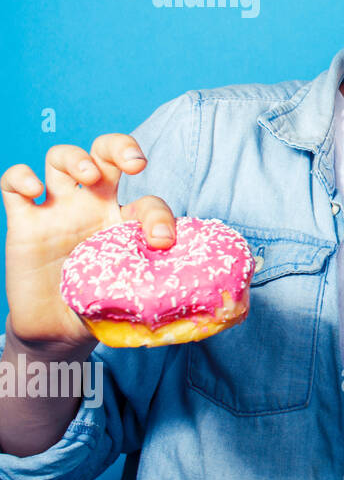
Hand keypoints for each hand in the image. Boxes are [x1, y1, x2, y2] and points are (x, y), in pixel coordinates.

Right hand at [1, 134, 177, 359]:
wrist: (57, 333)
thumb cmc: (100, 307)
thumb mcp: (132, 294)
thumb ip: (155, 283)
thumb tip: (190, 288)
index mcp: (125, 222)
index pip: (148, 202)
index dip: (160, 216)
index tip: (164, 241)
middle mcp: (92, 207)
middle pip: (104, 153)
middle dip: (120, 147)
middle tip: (134, 165)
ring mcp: (57, 211)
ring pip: (60, 158)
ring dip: (75, 157)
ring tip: (87, 176)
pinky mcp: (24, 223)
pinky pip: (13, 185)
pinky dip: (20, 176)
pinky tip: (35, 191)